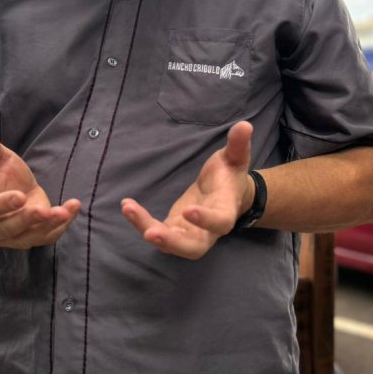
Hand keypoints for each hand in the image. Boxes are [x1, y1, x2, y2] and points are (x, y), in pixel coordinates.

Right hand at [0, 130, 80, 248]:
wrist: (7, 188)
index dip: (1, 205)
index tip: (19, 196)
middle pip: (7, 229)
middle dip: (27, 219)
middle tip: (44, 210)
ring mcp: (9, 237)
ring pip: (28, 237)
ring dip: (48, 225)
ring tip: (64, 212)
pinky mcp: (29, 238)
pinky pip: (46, 236)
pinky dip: (61, 226)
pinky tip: (72, 209)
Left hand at [121, 121, 254, 259]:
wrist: (226, 194)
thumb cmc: (230, 175)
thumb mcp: (235, 158)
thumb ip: (238, 144)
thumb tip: (244, 125)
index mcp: (225, 211)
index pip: (219, 221)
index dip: (206, 220)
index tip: (188, 210)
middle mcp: (208, 231)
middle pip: (193, 248)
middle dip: (172, 241)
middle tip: (151, 233)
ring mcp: (189, 234)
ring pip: (170, 244)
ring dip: (148, 229)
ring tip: (129, 209)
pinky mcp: (174, 230)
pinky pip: (157, 232)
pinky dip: (141, 222)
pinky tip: (127, 206)